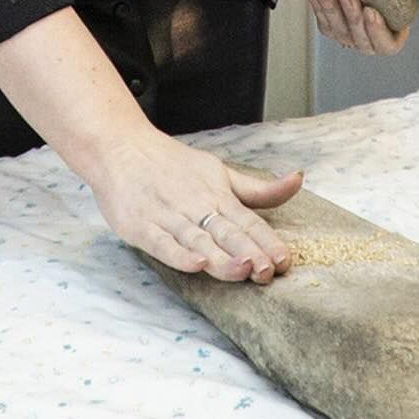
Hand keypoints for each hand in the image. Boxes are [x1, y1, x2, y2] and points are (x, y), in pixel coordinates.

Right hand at [87, 128, 302, 283]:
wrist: (121, 147)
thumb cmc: (171, 164)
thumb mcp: (219, 172)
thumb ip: (257, 189)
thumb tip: (297, 181)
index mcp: (216, 193)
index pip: (247, 220)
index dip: (266, 240)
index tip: (285, 260)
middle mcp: (195, 205)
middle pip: (226, 232)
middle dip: (249, 252)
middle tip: (268, 271)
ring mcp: (168, 216)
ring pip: (198, 240)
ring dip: (221, 257)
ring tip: (243, 270)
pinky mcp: (141, 226)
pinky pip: (163, 243)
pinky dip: (179, 254)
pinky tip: (196, 264)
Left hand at [307, 0, 418, 56]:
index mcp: (394, 29)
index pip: (388, 45)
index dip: (378, 32)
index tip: (371, 11)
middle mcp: (371, 36)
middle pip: (360, 41)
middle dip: (352, 19)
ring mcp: (349, 33)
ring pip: (338, 32)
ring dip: (330, 12)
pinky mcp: (331, 24)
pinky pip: (324, 23)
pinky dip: (319, 7)